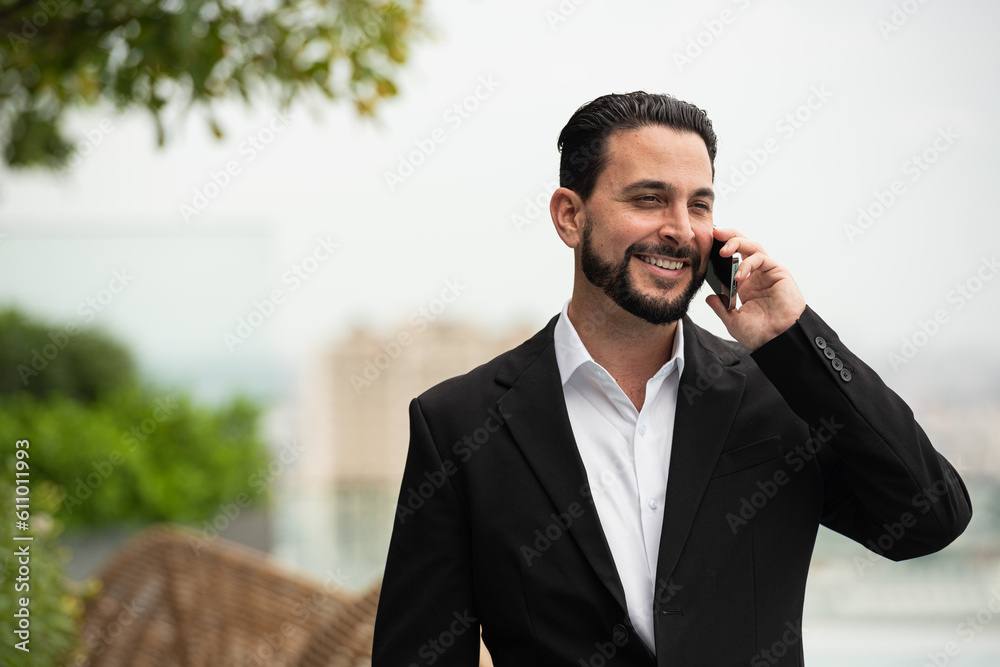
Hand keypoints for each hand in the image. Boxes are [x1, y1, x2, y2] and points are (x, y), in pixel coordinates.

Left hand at [705, 227, 805, 350]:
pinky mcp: (778, 271)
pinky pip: (761, 259)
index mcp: (744, 284)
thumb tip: (709, 297)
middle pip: (743, 246)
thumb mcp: (733, 320)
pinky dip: (748, 264)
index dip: (720, 250)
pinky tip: (738, 276)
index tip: (705, 245)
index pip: (731, 259)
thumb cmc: (760, 333)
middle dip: (729, 236)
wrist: (777, 340)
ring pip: (752, 246)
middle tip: (714, 233)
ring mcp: (767, 271)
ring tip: (723, 251)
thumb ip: (721, 307)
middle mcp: (756, 274)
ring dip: (737, 243)